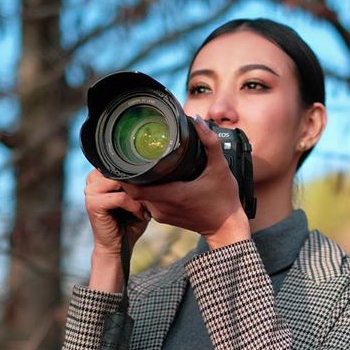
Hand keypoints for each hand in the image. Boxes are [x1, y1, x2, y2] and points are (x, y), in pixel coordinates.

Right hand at [84, 169, 150, 255]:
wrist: (118, 247)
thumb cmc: (129, 222)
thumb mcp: (137, 197)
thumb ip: (138, 182)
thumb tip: (152, 168)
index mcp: (100, 175)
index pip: (121, 162)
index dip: (138, 173)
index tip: (151, 187)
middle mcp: (92, 180)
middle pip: (121, 171)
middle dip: (139, 185)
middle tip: (149, 200)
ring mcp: (90, 192)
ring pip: (121, 183)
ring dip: (137, 196)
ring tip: (144, 208)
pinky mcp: (93, 204)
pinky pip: (120, 198)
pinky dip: (134, 206)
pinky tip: (140, 215)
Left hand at [132, 116, 250, 248]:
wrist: (227, 228)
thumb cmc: (224, 200)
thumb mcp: (221, 168)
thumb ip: (210, 142)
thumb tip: (198, 121)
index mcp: (174, 195)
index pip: (136, 189)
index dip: (125, 176)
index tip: (122, 159)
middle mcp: (163, 207)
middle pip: (133, 191)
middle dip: (129, 175)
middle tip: (128, 156)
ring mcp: (162, 215)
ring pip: (139, 197)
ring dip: (137, 183)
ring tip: (137, 165)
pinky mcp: (164, 218)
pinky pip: (147, 203)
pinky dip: (146, 191)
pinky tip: (150, 179)